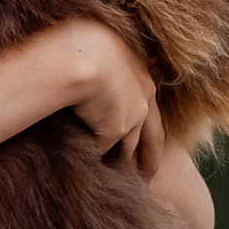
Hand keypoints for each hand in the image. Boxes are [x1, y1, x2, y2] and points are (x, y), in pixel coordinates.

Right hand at [40, 18, 162, 177]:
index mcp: (141, 74)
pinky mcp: (116, 130)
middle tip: (148, 176)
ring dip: (124, 166)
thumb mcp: (97, 47)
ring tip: (120, 184)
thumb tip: (85, 66)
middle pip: (152, 135)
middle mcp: (144, 96)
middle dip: (150, 157)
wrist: (77, 56)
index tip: (144, 139)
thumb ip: (100, 63)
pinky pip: (104, 150)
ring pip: (129, 148)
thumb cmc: (77, 44)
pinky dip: (97, 161)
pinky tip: (93, 175)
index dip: (145, 125)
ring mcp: (134, 114)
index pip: (148, 107)